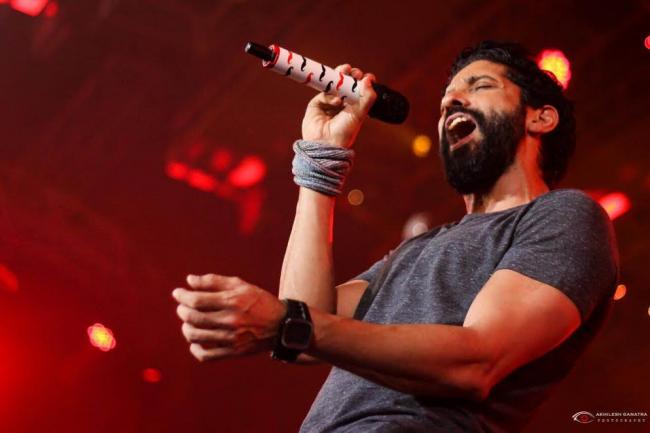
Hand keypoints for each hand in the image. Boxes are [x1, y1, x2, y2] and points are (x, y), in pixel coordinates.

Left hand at [172, 274, 286, 361]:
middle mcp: (231, 320)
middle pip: (193, 317)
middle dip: (182, 311)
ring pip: (196, 336)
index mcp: (233, 301)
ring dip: (185, 328)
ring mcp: (231, 338)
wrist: (281, 325)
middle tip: (182, 307)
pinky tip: (195, 341)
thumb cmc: (259, 301)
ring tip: (187, 322)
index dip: (182, 296)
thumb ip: (214, 281)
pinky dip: (195, 349)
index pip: (197, 300)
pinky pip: (206, 355)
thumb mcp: (241, 285)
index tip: (177, 293)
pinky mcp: (233, 352)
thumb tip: (189, 280)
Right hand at [301, 64, 376, 147]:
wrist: (325, 143)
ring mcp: (329, 103)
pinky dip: (330, 95)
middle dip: (350, 75)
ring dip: (339, 77)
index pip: (359, 89)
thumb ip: (367, 97)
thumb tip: (369, 78)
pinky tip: (336, 101)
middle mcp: (342, 104)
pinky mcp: (317, 104)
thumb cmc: (345, 132)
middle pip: (346, 84)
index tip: (366, 76)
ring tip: (345, 71)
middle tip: (353, 72)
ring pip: (334, 85)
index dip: (362, 81)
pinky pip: (324, 93)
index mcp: (354, 107)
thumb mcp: (360, 114)